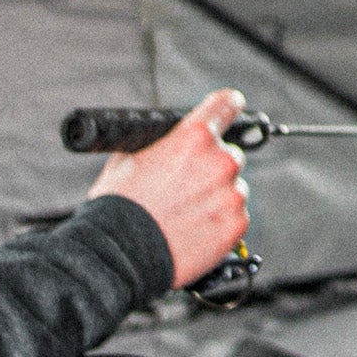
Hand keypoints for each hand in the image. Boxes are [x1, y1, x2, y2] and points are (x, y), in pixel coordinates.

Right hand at [90, 91, 250, 288]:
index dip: (227, 105)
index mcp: (195, 137)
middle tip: (186, 187)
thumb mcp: (128, 158)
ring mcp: (231, 194)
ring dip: (216, 197)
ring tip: (184, 215)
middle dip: (212, 167)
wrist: (120, 252)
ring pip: (232, 189)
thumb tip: (164, 142)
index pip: (226, 105)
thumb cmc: (119, 206)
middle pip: (229, 155)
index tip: (231, 107)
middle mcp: (220, 161)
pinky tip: (193, 231)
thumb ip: (158, 144)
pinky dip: (219, 222)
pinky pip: (235, 217)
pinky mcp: (236, 224)